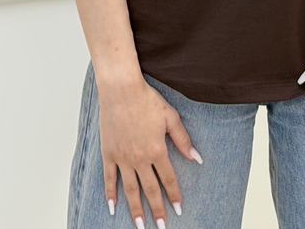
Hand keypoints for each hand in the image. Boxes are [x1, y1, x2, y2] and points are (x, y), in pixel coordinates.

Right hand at [97, 75, 203, 226]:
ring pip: (130, 189)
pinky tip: (113, 208)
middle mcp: (139, 158)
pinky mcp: (108, 153)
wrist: (121, 90)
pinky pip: (109, 179)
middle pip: (149, 190)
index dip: (173, 195)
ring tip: (140, 225)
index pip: (168, 179)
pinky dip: (111, 194)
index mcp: (157, 150)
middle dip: (156, 210)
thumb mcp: (170, 117)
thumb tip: (196, 157)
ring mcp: (122, 157)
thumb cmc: (147, 100)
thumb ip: (183, 139)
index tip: (178, 209)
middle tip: (160, 226)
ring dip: (135, 209)